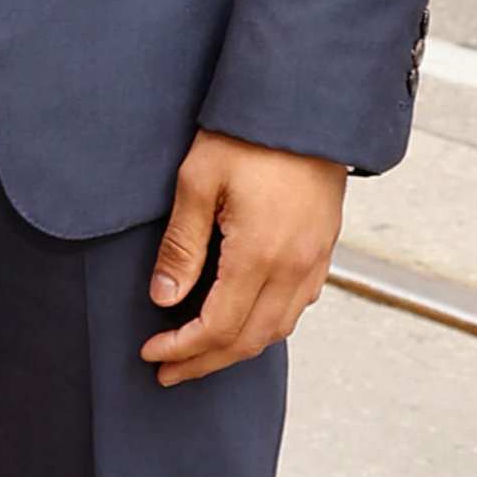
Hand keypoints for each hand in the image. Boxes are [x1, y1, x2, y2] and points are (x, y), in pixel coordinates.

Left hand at [142, 132, 346, 386]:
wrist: (306, 104)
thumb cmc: (248, 134)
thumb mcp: (198, 182)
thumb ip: (182, 246)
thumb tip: (165, 298)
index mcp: (260, 255)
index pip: (217, 327)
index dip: (182, 349)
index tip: (152, 354)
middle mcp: (294, 267)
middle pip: (249, 340)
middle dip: (205, 362)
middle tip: (169, 372)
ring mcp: (315, 260)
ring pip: (277, 329)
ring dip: (237, 349)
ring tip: (202, 355)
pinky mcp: (324, 248)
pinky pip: (298, 305)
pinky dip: (267, 325)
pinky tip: (245, 321)